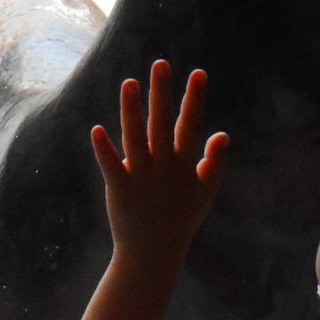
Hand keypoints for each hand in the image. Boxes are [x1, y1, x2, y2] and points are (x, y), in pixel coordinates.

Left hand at [90, 60, 228, 265]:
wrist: (153, 255)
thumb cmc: (181, 219)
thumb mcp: (205, 192)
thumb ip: (214, 162)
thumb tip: (223, 133)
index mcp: (184, 164)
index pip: (191, 124)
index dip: (194, 99)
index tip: (198, 72)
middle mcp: (163, 165)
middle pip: (162, 122)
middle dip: (161, 92)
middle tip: (160, 63)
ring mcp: (141, 176)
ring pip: (135, 136)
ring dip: (131, 110)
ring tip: (129, 83)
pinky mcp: (119, 188)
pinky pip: (111, 164)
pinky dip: (104, 148)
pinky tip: (96, 129)